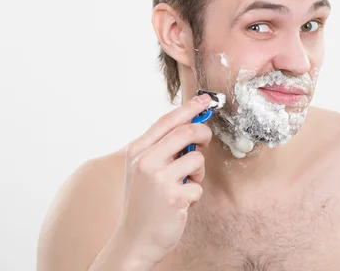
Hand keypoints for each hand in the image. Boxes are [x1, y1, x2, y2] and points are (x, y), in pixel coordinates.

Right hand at [117, 94, 212, 266]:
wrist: (134, 240)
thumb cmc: (143, 202)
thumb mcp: (142, 169)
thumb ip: (161, 148)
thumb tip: (191, 125)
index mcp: (136, 151)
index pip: (167, 120)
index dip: (189, 108)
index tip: (205, 100)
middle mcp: (145, 161)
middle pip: (186, 132)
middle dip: (203, 134)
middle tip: (205, 142)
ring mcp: (159, 179)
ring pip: (197, 159)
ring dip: (198, 172)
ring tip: (185, 184)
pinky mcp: (174, 197)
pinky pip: (198, 185)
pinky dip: (195, 193)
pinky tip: (181, 203)